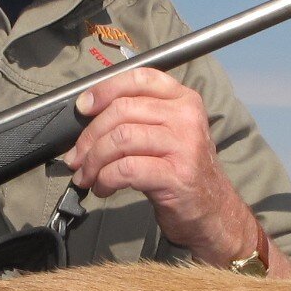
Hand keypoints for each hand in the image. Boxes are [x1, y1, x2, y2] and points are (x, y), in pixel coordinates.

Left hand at [64, 68, 260, 266]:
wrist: (213, 211)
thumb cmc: (182, 171)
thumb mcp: (168, 133)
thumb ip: (139, 117)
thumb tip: (88, 116)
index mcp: (183, 100)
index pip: (139, 79)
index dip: (105, 90)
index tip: (83, 107)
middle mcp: (186, 117)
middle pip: (122, 110)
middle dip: (90, 136)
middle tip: (77, 157)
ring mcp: (184, 145)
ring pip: (120, 139)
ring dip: (94, 161)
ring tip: (87, 177)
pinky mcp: (176, 175)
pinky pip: (126, 169)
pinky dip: (105, 179)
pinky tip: (103, 188)